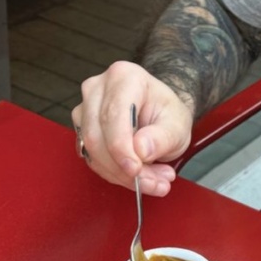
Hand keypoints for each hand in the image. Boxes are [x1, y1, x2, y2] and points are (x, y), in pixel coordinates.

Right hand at [72, 60, 193, 195]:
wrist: (158, 114)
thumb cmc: (167, 113)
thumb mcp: (177, 125)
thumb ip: (162, 137)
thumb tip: (140, 150)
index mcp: (124, 77)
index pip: (114, 115)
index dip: (121, 147)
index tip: (136, 170)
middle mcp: (97, 89)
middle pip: (98, 136)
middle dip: (124, 168)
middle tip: (155, 183)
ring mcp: (85, 109)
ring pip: (92, 150)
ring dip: (120, 174)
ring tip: (154, 181)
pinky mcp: (82, 130)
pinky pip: (91, 159)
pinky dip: (113, 173)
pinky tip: (137, 177)